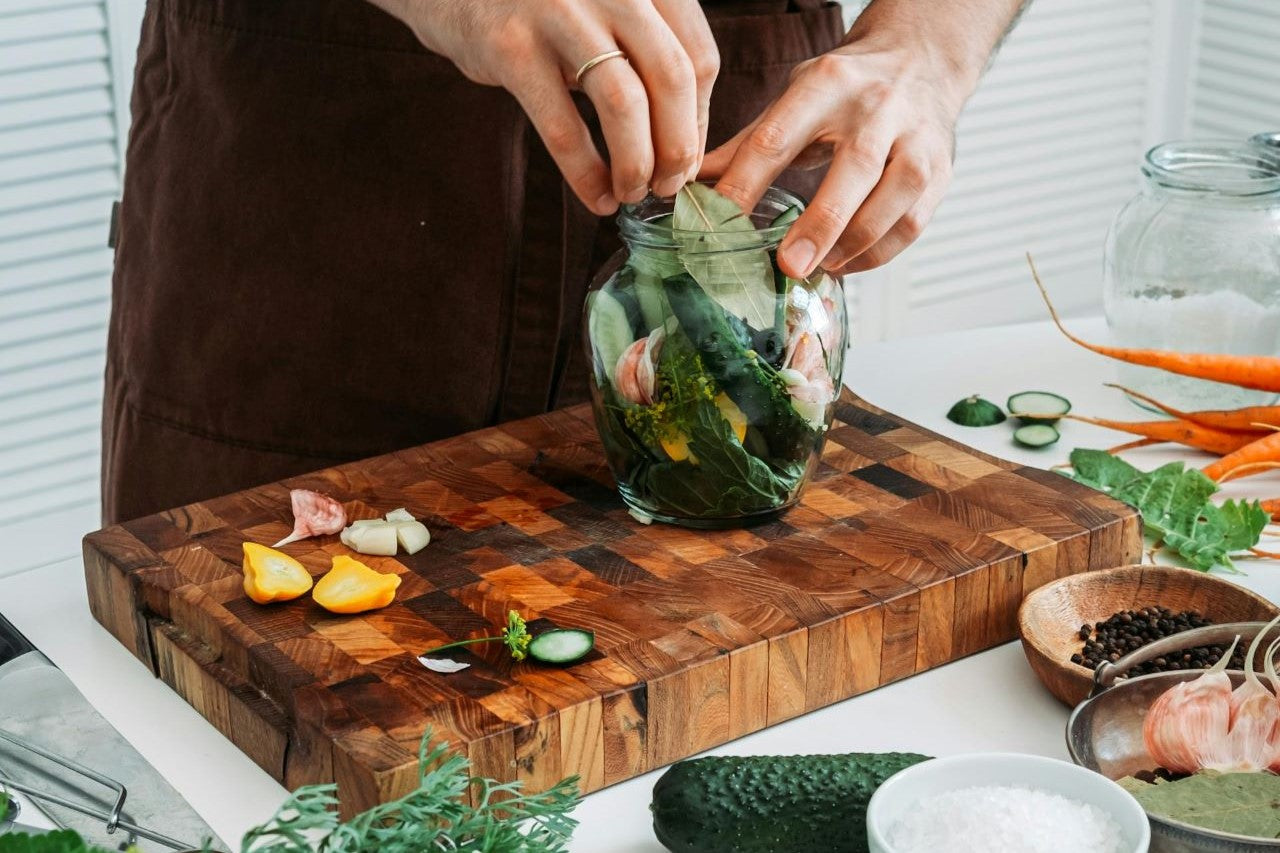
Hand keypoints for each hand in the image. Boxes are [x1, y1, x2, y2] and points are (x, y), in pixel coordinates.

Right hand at [372, 0, 719, 214]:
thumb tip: (688, 138)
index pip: (698, 56)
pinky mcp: (512, 47)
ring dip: (637, 164)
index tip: (689, 159)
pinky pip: (565, 128)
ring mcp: (561, 11)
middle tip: (669, 185)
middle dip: (679, 147)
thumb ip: (648, 50)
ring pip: (625, 105)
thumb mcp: (606, 9)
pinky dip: (587, 175)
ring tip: (632, 192)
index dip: (701, 121)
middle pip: (674, 79)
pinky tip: (596, 198)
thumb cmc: (540, 9)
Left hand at [700, 40, 969, 277]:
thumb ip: (746, 145)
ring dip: (854, 244)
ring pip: (893, 201)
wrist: (922, 63)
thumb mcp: (793, 98)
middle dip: (820, 224)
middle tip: (789, 265)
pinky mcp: (939, 171)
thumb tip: (688, 185)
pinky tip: (848, 263)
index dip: (747, 182)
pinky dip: (878, 254)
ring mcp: (915, 139)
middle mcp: (877, 108)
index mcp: (826, 85)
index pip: (779, 137)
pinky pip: (912, 223)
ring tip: (820, 268)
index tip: (722, 221)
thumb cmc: (847, 89)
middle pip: (854, 169)